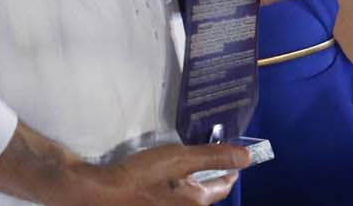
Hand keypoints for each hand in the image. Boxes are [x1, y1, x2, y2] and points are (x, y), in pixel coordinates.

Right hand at [73, 142, 247, 204]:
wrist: (104, 194)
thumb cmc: (144, 176)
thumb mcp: (181, 158)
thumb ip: (214, 157)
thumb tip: (248, 157)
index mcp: (198, 202)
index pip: (224, 185)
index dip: (229, 168)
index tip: (229, 153)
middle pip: (207, 191)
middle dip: (209, 173)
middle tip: (204, 151)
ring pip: (190, 195)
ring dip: (191, 178)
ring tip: (183, 159)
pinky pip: (174, 196)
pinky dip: (175, 183)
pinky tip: (164, 172)